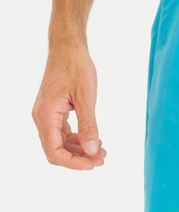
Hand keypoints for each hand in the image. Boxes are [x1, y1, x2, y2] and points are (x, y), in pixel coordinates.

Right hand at [32, 41, 106, 169]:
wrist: (68, 48)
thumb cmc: (76, 67)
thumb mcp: (86, 97)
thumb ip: (89, 125)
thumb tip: (92, 151)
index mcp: (45, 116)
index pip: (54, 152)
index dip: (74, 163)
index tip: (95, 163)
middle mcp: (42, 118)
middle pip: (56, 150)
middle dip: (79, 158)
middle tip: (102, 158)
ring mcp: (47, 115)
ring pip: (60, 143)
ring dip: (79, 150)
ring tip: (101, 151)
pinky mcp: (54, 111)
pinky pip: (62, 132)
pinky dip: (77, 139)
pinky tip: (93, 139)